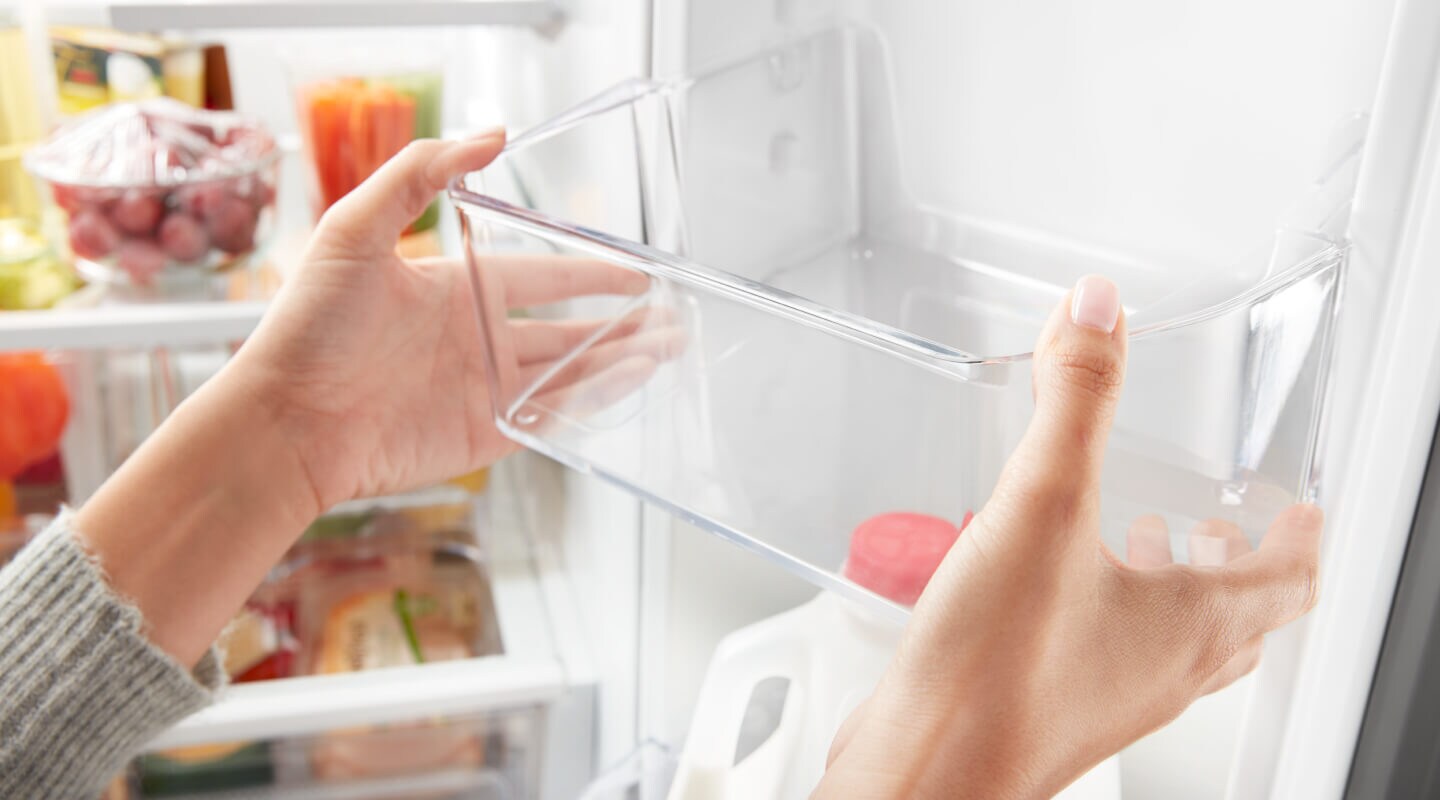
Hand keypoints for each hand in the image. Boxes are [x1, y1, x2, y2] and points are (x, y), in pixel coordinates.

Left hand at [231, 131, 656, 509]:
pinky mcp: (483, 438)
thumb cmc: (308, 326)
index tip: (633, 271)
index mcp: (453, 290)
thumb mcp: (354, 227)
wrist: (286, 421)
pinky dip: (592, 405)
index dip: (589, 273)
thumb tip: (489, 134)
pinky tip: (629, 388)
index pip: (540, 276)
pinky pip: (549, 419)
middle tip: (671, 320)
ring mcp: (482, 391)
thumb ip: (420, 174)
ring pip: (568, 374)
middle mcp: (474, 341)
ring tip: (669, 352)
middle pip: (566, 329)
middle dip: (621, 325)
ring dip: (620, 362)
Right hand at [816, 276, 1321, 798]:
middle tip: (1223, 527)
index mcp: (1190, 624)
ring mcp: (1107, 698)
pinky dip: (1099, 613)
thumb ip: (1076, 401)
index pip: (1290, 582)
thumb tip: (1100, 313)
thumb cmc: (997, 672)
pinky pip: (1101, 656)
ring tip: (1133, 540)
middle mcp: (1161, 670)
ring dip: (1167, 589)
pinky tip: (1037, 580)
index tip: (1301, 507)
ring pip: (1167, 644)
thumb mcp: (1042, 507)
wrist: (928, 765)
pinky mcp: (1050, 707)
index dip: (1301, 537)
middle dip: (1234, 563)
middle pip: (1235, 621)